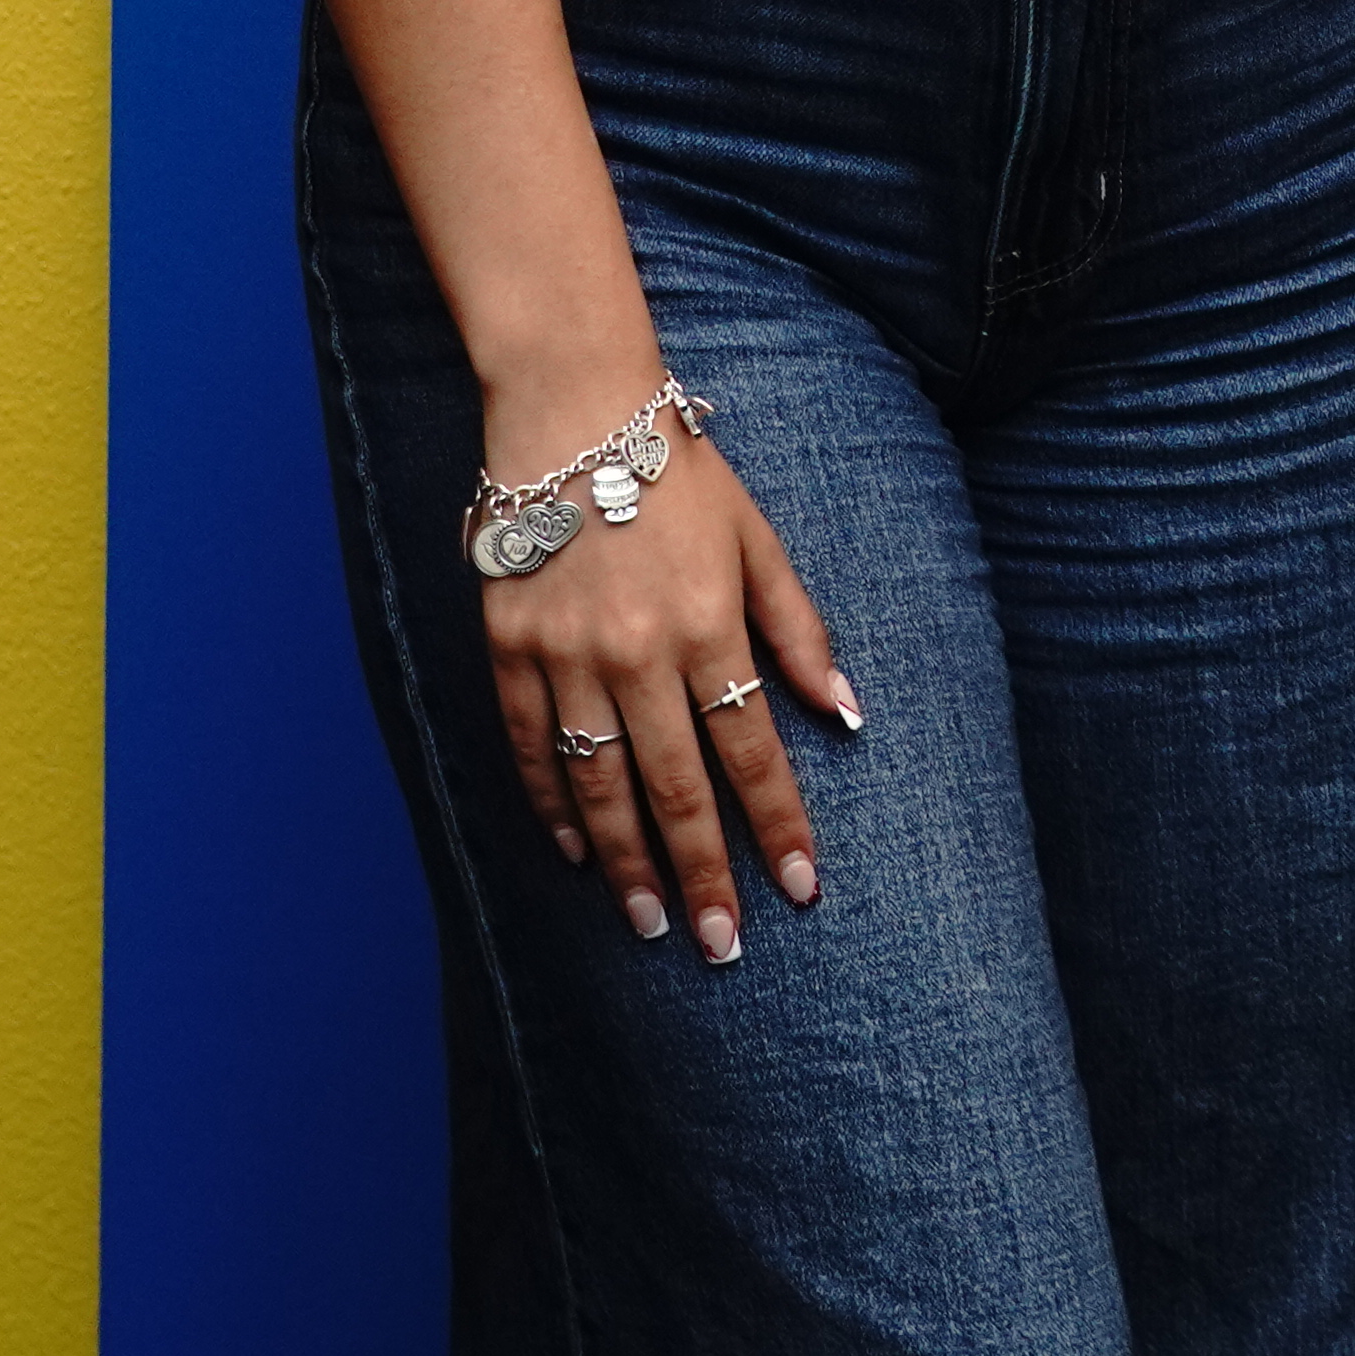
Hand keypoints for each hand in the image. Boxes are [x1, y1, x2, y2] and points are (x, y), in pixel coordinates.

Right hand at [480, 395, 855, 958]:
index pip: (752, 750)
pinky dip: (550, 806)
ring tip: (650, 921)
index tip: (801, 888)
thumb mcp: (759, 539)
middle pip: (675, 787)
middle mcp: (638, 651)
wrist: (571, 411)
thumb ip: (799, 630)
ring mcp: (566, 655)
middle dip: (703, 873)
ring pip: (598, 784)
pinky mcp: (508, 649)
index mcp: (710, 623)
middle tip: (720, 944)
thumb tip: (847, 712)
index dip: (777, 825)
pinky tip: (574, 852)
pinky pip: (528, 748)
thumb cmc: (679, 473)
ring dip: (625, 863)